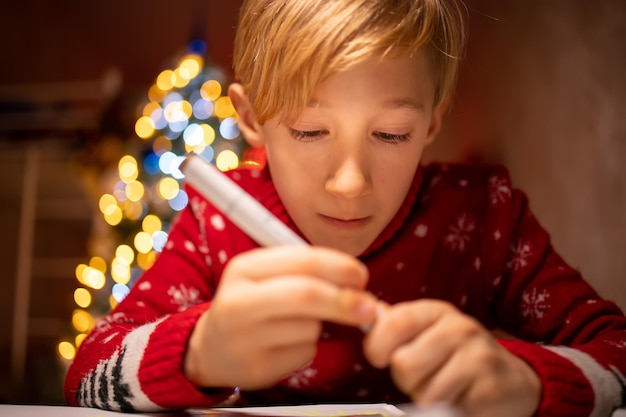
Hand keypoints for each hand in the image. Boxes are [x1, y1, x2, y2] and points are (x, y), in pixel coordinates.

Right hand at [184, 246, 377, 389]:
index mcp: (244, 269)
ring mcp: (245, 338)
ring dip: (321, 326)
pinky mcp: (256, 368)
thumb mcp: (267, 276)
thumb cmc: (252, 304)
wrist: (212, 348)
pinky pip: (304, 353)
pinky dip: (308, 347)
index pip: (303, 261)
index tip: (361, 276)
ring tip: (300, 324)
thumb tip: (357, 282)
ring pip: (309, 327)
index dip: (340, 267)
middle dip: (345, 300)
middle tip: (369, 308)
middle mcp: (239, 301)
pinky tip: (287, 345)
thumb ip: (306, 271)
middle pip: (307, 295)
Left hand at [363, 300, 540, 416]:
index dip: (376, 345)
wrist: (511, 380)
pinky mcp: (488, 391)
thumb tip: (364, 314)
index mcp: (438, 311)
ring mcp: (478, 359)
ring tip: (443, 388)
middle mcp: (460, 329)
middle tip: (423, 377)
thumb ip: (397, 325)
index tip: (379, 357)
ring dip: (426, 398)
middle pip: (404, 365)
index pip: (394, 322)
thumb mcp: (429, 330)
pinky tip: (459, 398)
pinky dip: (447, 411)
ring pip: (424, 393)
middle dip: (405, 380)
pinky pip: (446, 410)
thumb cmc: (457, 354)